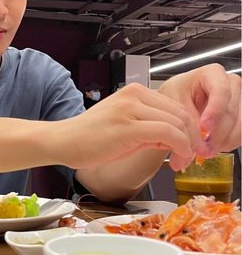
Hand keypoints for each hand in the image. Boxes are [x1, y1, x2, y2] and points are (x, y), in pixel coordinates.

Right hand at [56, 83, 199, 169]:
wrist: (62, 141)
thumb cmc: (88, 138)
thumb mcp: (124, 127)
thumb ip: (149, 129)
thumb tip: (173, 140)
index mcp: (135, 92)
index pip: (176, 107)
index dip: (189, 130)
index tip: (188, 148)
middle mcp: (134, 95)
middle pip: (181, 114)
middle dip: (192, 138)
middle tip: (189, 158)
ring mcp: (130, 109)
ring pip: (178, 123)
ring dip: (188, 146)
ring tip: (181, 162)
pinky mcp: (128, 126)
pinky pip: (167, 133)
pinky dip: (179, 148)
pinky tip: (175, 161)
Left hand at [158, 63, 240, 167]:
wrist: (180, 99)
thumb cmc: (177, 94)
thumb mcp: (175, 104)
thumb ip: (186, 124)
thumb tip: (193, 147)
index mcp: (213, 73)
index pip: (220, 92)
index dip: (214, 112)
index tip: (204, 127)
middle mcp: (231, 84)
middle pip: (231, 112)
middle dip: (216, 134)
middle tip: (201, 149)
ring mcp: (239, 99)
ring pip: (239, 125)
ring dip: (223, 142)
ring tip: (205, 151)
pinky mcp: (241, 115)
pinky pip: (240, 133)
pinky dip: (227, 143)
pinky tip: (213, 147)